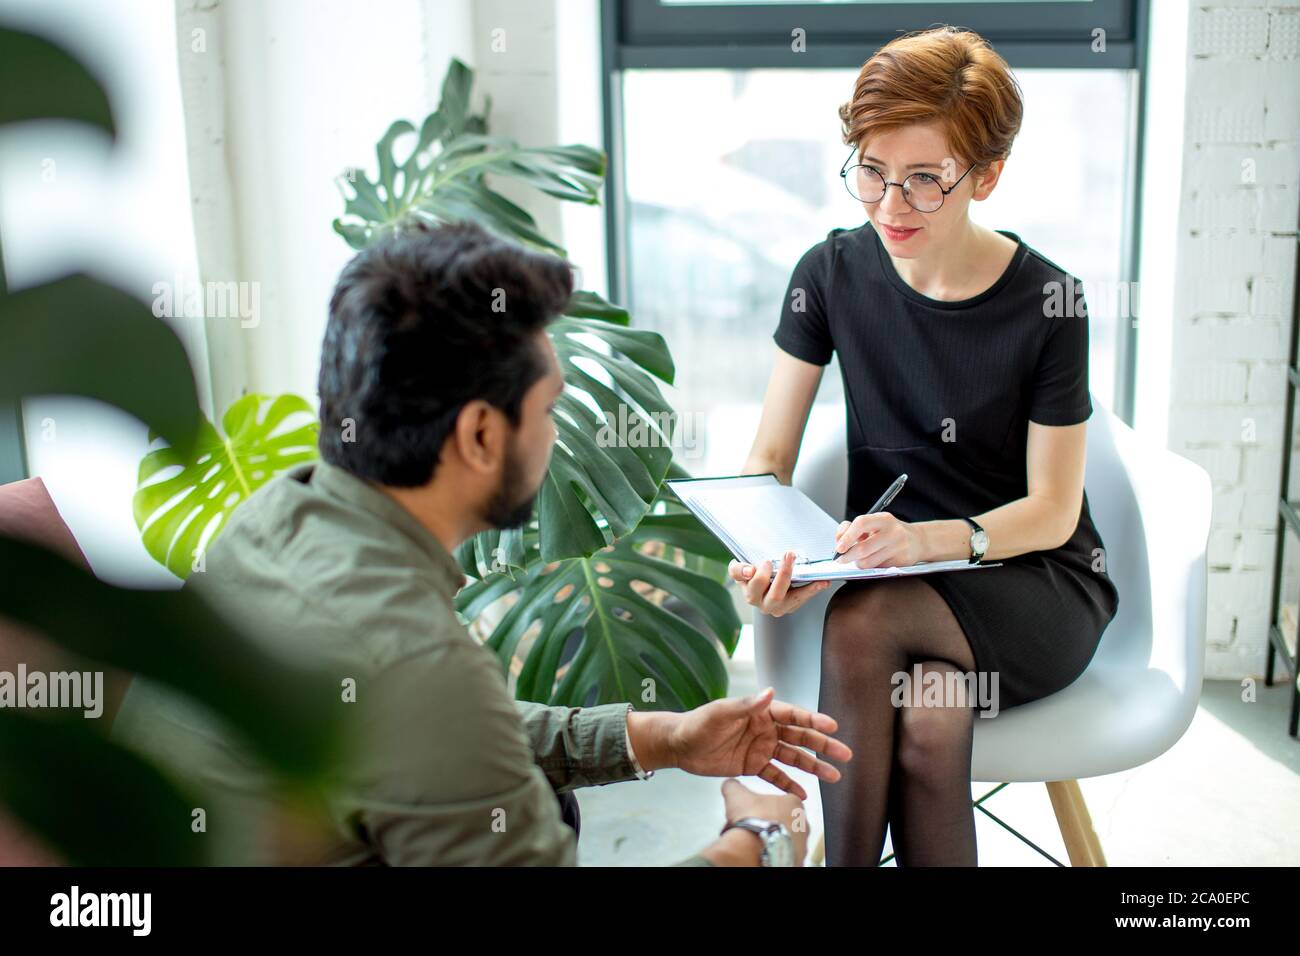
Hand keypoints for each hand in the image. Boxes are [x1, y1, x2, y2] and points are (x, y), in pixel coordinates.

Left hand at [667, 686, 851, 798]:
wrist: (680, 745)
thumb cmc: (698, 723)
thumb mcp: (721, 712)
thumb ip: (746, 705)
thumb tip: (770, 692)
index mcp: (761, 712)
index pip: (792, 715)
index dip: (813, 720)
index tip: (832, 725)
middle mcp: (765, 729)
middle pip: (800, 737)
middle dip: (823, 745)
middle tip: (845, 753)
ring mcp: (761, 748)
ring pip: (793, 758)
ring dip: (813, 767)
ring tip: (834, 776)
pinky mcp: (753, 766)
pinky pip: (775, 776)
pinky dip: (789, 784)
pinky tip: (805, 793)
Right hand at [705, 778, 808, 865]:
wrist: (756, 849)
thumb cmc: (753, 822)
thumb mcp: (737, 795)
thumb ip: (734, 787)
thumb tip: (730, 784)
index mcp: (794, 804)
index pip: (781, 801)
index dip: (763, 806)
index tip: (753, 811)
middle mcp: (802, 824)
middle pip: (783, 821)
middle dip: (767, 823)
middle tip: (752, 826)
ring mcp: (801, 844)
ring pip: (783, 838)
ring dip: (770, 838)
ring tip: (753, 840)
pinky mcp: (796, 859)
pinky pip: (782, 853)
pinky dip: (772, 851)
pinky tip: (759, 851)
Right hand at [728, 551, 831, 616]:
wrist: (767, 584)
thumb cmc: (755, 573)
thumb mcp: (744, 568)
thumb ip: (740, 569)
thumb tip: (750, 570)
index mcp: (747, 590)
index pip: (742, 578)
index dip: (747, 573)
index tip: (761, 564)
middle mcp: (761, 603)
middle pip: (774, 593)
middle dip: (784, 574)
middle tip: (789, 555)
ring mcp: (777, 607)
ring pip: (791, 599)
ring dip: (807, 587)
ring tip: (818, 577)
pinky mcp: (791, 606)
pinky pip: (803, 598)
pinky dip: (814, 589)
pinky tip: (824, 582)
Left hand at [834, 511, 925, 568]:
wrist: (917, 540)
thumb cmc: (889, 532)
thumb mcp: (875, 523)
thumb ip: (854, 528)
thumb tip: (839, 542)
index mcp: (884, 519)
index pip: (861, 523)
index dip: (847, 536)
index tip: (838, 547)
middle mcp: (893, 532)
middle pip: (863, 549)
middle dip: (847, 556)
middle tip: (840, 558)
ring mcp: (899, 548)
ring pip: (868, 562)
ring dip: (858, 563)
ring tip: (860, 558)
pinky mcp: (902, 562)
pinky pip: (877, 569)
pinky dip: (870, 567)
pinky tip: (874, 560)